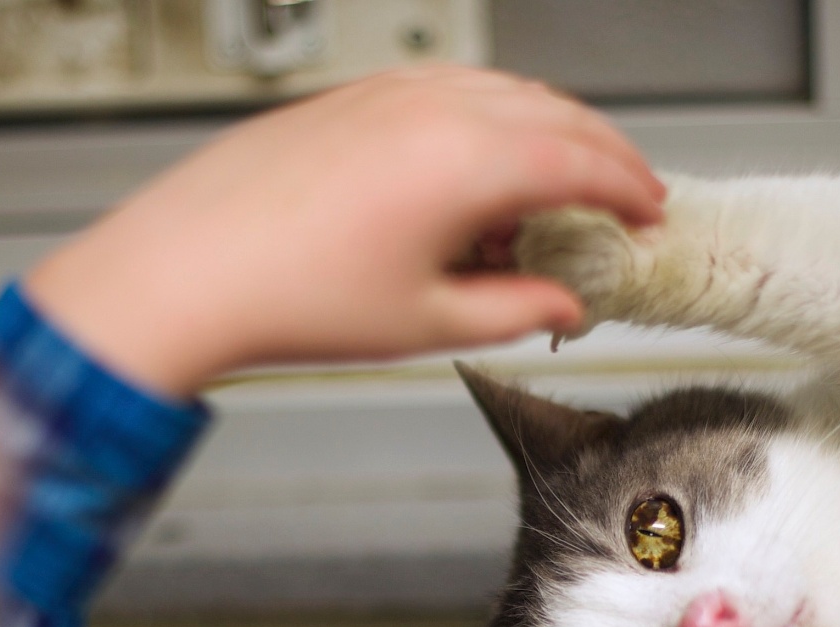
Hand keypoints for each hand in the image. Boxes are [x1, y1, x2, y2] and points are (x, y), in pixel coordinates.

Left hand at [25, 65, 664, 396]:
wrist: (188, 268)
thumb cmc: (289, 294)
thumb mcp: (428, 324)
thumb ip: (515, 309)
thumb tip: (562, 305)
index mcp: (469, 161)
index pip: (584, 162)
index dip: (631, 191)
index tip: (650, 214)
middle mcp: (435, 109)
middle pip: (554, 115)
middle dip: (601, 155)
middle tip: (623, 196)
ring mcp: (391, 93)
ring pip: (504, 92)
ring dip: (549, 131)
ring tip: (556, 190)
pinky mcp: (354, 97)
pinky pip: (449, 90)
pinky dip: (490, 118)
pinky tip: (480, 169)